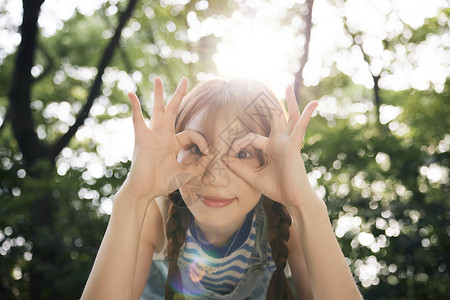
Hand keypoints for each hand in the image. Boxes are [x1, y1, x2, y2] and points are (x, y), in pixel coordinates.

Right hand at [122, 77, 209, 200]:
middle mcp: (163, 136)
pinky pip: (138, 120)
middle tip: (185, 79)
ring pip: (157, 110)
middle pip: (172, 110)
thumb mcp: (186, 173)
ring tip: (158, 79)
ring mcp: (152, 136)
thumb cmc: (162, 183)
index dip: (202, 141)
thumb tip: (215, 157)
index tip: (209, 152)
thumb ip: (200, 166)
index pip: (191, 133)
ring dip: (159, 94)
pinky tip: (131, 94)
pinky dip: (135, 107)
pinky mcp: (142, 140)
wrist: (145, 192)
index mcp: (173, 142)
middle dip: (179, 95)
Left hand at [221, 85, 317, 206]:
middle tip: (261, 90)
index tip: (228, 155)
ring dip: (289, 101)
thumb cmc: (277, 189)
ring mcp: (288, 142)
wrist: (293, 200)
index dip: (236, 143)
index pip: (249, 137)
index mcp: (271, 148)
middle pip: (272, 119)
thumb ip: (240, 168)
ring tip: (288, 86)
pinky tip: (314, 104)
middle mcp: (279, 142)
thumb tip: (224, 159)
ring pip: (288, 117)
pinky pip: (300, 127)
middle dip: (267, 105)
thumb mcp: (253, 177)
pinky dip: (307, 115)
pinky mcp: (294, 146)